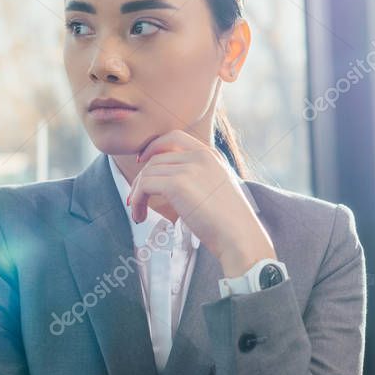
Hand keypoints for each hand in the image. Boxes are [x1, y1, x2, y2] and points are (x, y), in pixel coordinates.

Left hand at [127, 129, 276, 276]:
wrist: (239, 237)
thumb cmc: (231, 223)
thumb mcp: (218, 190)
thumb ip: (200, 179)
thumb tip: (173, 186)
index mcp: (212, 156)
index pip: (175, 137)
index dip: (154, 146)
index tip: (142, 162)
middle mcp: (201, 156)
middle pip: (156, 158)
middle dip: (141, 178)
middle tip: (135, 199)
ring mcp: (189, 168)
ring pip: (148, 172)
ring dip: (136, 194)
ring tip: (138, 214)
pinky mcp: (177, 184)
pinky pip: (144, 185)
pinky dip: (136, 200)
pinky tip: (140, 216)